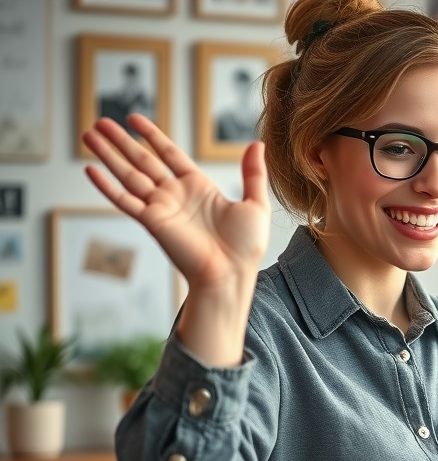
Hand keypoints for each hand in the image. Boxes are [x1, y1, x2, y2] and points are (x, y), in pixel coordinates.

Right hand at [82, 114, 270, 294]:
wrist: (231, 273)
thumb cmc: (246, 246)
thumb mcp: (255, 203)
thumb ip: (253, 173)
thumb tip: (256, 144)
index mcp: (198, 187)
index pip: (169, 154)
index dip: (151, 136)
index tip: (133, 119)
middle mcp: (175, 195)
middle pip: (142, 160)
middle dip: (120, 141)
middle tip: (100, 122)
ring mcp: (161, 208)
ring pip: (128, 175)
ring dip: (107, 155)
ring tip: (88, 135)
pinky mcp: (151, 222)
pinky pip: (124, 201)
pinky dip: (106, 186)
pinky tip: (90, 170)